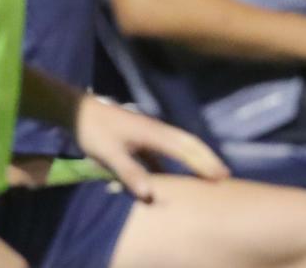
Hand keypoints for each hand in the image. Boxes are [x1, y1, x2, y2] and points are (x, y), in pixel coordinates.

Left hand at [74, 95, 228, 200]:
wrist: (80, 111)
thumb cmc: (95, 132)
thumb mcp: (109, 154)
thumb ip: (130, 172)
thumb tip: (150, 194)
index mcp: (154, 134)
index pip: (186, 149)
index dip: (204, 163)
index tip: (221, 176)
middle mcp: (158, 131)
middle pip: (189, 144)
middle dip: (207, 159)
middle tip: (225, 176)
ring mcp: (151, 133)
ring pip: (180, 146)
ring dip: (195, 159)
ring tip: (208, 175)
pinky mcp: (142, 137)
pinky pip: (166, 151)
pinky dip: (177, 161)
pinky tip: (175, 176)